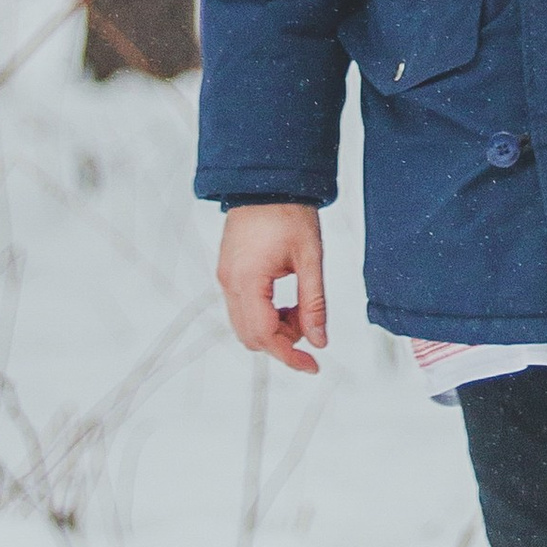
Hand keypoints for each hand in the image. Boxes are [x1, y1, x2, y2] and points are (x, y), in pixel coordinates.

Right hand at [218, 202, 327, 373]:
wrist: (267, 180)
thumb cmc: (290, 213)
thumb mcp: (310, 258)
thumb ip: (314, 303)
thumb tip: (320, 342)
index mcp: (248, 280)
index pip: (265, 336)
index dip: (290, 356)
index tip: (313, 366)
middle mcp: (230, 282)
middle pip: (252, 336)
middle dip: (283, 341)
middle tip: (310, 325)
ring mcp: (226, 277)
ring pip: (245, 325)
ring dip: (274, 329)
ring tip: (300, 309)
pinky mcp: (228, 272)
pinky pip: (242, 308)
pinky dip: (265, 315)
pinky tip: (286, 300)